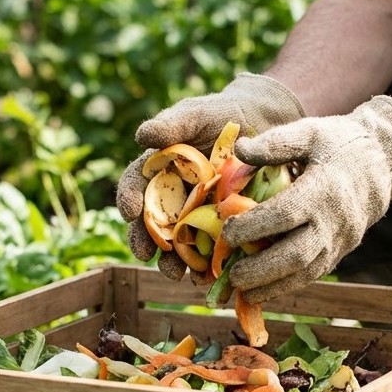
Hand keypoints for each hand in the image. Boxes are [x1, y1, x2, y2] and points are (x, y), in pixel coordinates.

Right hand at [116, 73, 304, 270]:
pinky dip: (208, 267)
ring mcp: (195, 216)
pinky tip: (209, 278)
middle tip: (146, 255)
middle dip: (146, 242)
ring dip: (173, 263)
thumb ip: (172, 123)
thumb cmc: (222, 114)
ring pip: (178, 245)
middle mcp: (172, 198)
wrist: (263, 123)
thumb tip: (142, 136)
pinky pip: (211, 252)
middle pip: (151, 224)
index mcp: (158, 172)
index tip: (130, 210)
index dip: (128, 199)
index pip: (135, 187)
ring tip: (177, 275)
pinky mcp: (221, 228)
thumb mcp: (197, 114)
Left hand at [220, 95, 391, 302]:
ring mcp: (339, 241)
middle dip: (260, 269)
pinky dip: (286, 286)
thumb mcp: (310, 132)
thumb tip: (240, 150)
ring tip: (242, 291)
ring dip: (272, 287)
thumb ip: (276, 142)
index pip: (286, 214)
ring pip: (305, 273)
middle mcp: (333, 221)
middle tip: (231, 275)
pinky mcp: (340, 252)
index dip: (254, 226)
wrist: (382, 164)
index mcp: (323, 189)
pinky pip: (312, 275)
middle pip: (295, 255)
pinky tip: (261, 290)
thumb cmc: (338, 144)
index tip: (226, 231)